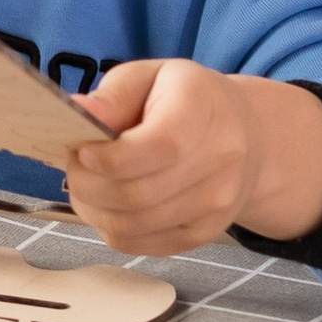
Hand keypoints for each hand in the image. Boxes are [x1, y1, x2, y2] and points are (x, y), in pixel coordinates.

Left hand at [63, 60, 321, 262]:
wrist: (247, 137)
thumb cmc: (183, 100)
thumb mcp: (149, 77)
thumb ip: (114, 94)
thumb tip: (77, 111)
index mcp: (204, 109)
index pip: (160, 147)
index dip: (111, 158)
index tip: (81, 151)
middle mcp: (222, 160)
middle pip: (139, 194)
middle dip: (88, 185)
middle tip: (74, 167)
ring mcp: (217, 204)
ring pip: (134, 225)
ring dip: (93, 210)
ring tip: (86, 186)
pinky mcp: (204, 233)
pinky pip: (140, 244)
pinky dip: (111, 228)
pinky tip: (108, 204)